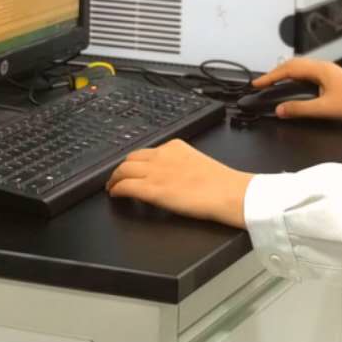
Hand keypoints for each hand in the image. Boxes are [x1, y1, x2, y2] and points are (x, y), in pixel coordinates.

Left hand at [106, 139, 251, 226]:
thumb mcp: (198, 162)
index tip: (133, 168)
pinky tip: (115, 195)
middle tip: (118, 178)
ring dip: (115, 179)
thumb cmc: (221, 183)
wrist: (228, 193)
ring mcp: (155, 172)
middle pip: (130, 158)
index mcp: (175, 146)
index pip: (146, 151)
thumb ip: (181, 163)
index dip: (135, 162)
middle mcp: (162, 155)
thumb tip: (173, 173)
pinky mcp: (151, 190)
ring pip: (123, 170)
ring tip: (113, 186)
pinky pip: (125, 187)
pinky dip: (116, 190)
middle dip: (121, 169)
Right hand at [253, 58, 341, 126]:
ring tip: (273, 83)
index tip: (256, 84)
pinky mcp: (332, 77)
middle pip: (293, 64)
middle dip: (276, 72)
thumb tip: (279, 109)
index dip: (271, 76)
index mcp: (319, 69)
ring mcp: (328, 70)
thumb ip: (300, 109)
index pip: (288, 69)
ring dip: (286, 73)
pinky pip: (308, 72)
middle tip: (262, 83)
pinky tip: (294, 85)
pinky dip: (295, 76)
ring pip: (301, 67)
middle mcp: (322, 66)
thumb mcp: (324, 109)